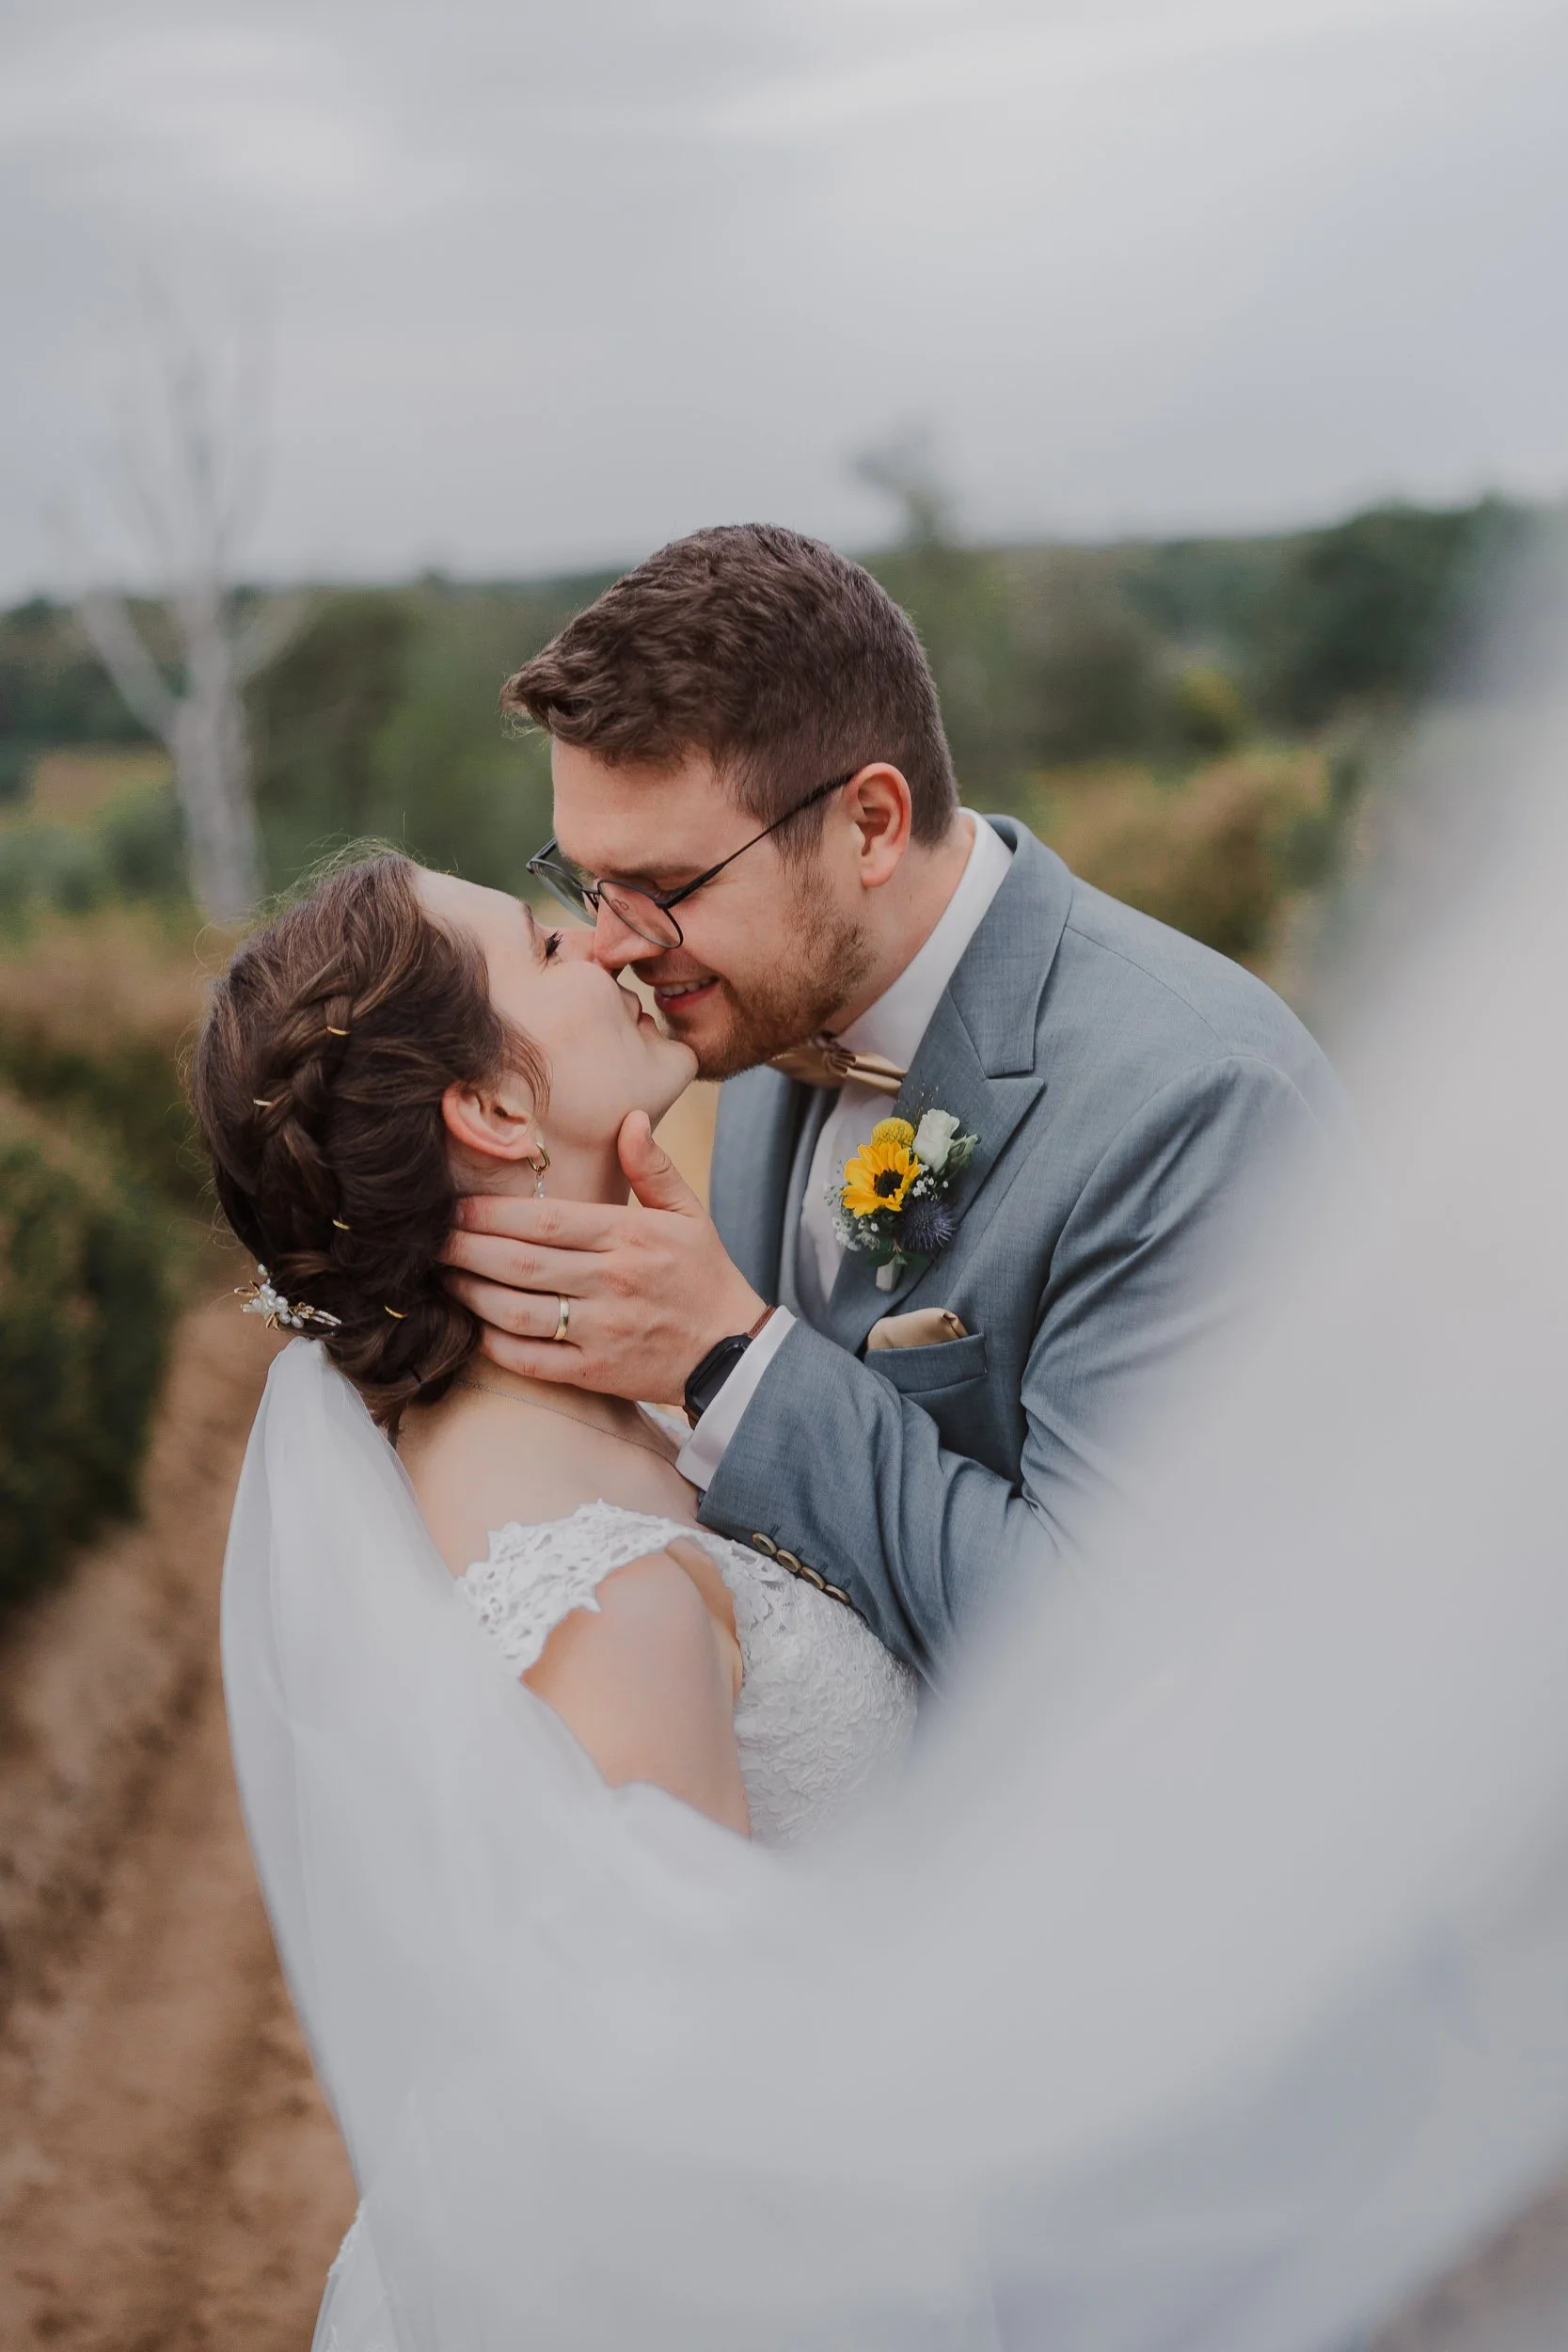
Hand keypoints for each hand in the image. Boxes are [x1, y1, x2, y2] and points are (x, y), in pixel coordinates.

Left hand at [440, 1111, 766, 1406]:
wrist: (733, 1351)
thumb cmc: (704, 1275)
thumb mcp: (689, 1213)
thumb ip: (653, 1167)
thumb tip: (629, 1119)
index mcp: (629, 1236)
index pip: (545, 1222)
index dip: (492, 1214)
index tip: (455, 1207)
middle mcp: (612, 1282)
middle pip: (521, 1263)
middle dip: (466, 1250)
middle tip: (430, 1239)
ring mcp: (602, 1330)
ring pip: (518, 1312)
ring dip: (472, 1295)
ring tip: (444, 1279)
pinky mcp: (595, 1371)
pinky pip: (532, 1360)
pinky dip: (496, 1345)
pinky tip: (474, 1326)